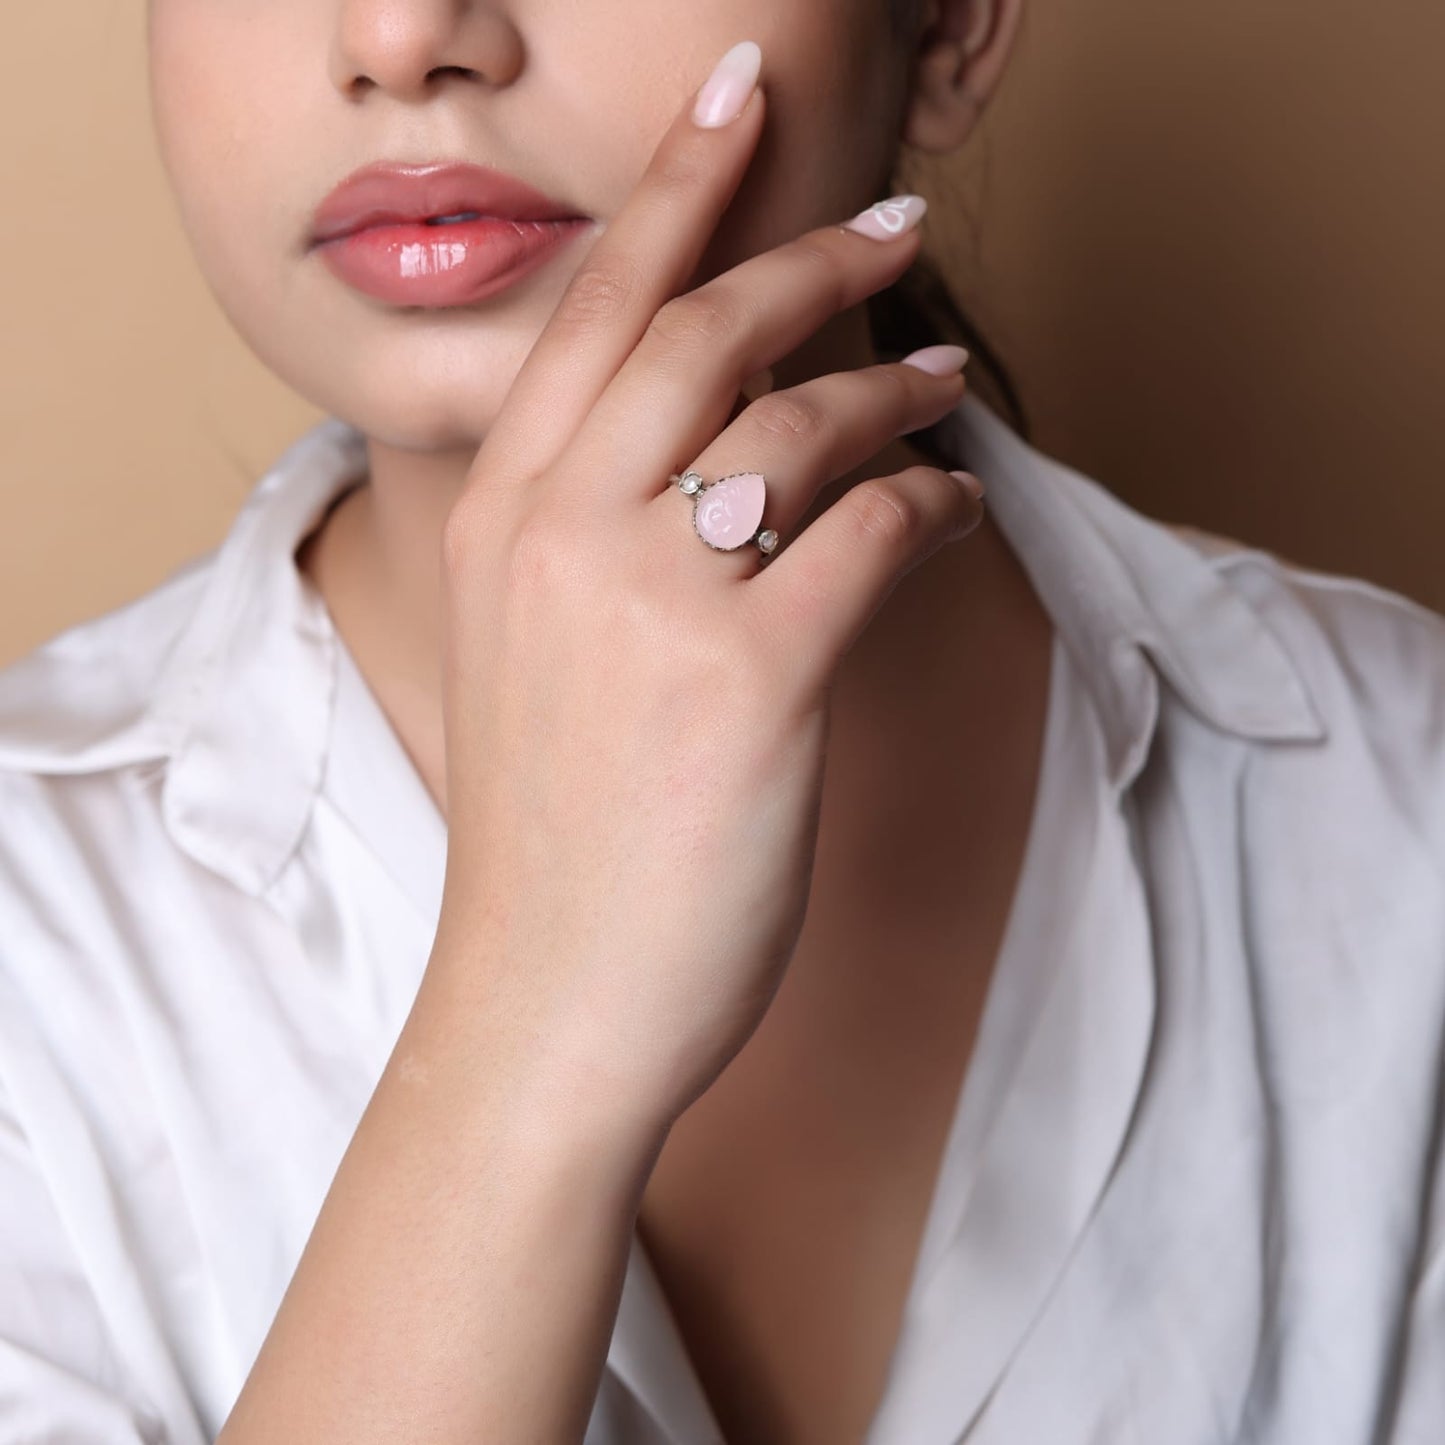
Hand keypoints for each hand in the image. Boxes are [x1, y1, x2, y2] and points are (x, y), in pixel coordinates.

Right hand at [429, 40, 983, 1132]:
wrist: (547, 998)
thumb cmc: (552, 839)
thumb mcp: (535, 655)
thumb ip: (595, 538)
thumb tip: (718, 456)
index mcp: (502, 516)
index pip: (595, 311)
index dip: (673, 192)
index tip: (733, 103)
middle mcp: (562, 532)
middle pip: (705, 333)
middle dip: (809, 256)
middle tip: (892, 225)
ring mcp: (653, 601)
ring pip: (799, 425)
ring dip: (889, 389)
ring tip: (941, 378)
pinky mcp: (752, 681)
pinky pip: (872, 537)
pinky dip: (927, 506)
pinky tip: (948, 511)